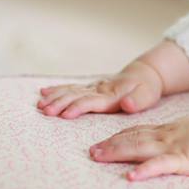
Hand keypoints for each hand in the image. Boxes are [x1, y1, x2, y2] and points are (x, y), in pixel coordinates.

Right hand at [37, 60, 162, 118]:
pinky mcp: (90, 88)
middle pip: (76, 95)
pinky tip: (43, 91)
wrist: (145, 75)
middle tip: (44, 110)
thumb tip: (127, 104)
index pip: (92, 101)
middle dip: (60, 103)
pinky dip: (57, 89)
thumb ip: (137, 101)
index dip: (78, 107)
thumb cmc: (146, 89)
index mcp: (111, 95)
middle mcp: (99, 90)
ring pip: (71, 91)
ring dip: (55, 97)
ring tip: (40, 104)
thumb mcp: (147, 95)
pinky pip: (71, 87)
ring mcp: (93, 87)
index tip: (65, 114)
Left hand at [88, 110, 188, 180]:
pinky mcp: (183, 159)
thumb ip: (180, 135)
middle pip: (133, 138)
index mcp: (171, 130)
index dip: (120, 135)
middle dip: (111, 144)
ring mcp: (174, 147)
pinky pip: (161, 165)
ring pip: (139, 148)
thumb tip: (171, 141)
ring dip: (117, 152)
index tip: (105, 139)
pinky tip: (132, 176)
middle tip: (92, 151)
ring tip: (99, 156)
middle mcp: (168, 136)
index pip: (140, 130)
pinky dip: (145, 170)